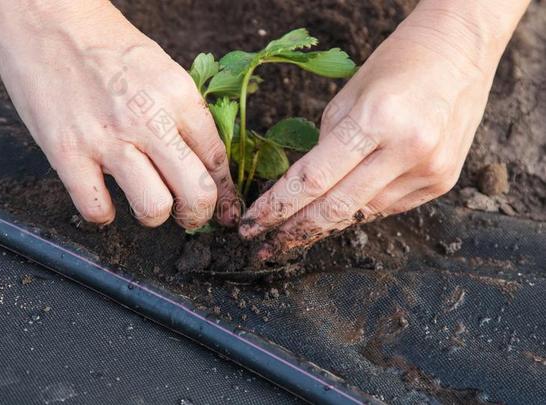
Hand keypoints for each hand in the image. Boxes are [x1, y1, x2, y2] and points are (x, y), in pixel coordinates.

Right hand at [0, 0, 239, 228]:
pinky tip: (103, 199)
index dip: (225, 192)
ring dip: (154, 216)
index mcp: (179, 96)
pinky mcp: (67, 153)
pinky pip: (97, 210)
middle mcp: (149, 119)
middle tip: (189, 216)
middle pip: (196, 192)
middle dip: (198, 214)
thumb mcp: (162, 70)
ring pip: (154, 209)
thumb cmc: (105, 44)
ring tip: (146, 203)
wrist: (46, 18)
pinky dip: (103, 214)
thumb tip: (204, 161)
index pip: (217, 160)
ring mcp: (107, 139)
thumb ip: (184, 115)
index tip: (223, 206)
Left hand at [239, 6, 504, 257]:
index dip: (277, 207)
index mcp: (376, 119)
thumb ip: (324, 145)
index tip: (252, 226)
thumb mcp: (347, 96)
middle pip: (337, 207)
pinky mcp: (443, 182)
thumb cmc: (395, 64)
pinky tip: (338, 212)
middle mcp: (407, 150)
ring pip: (362, 213)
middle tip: (266, 248)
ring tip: (296, 232)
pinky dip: (359, 210)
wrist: (461, 51)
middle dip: (296, 231)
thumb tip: (302, 188)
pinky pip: (388, 207)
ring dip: (325, 224)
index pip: (314, 179)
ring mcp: (430, 170)